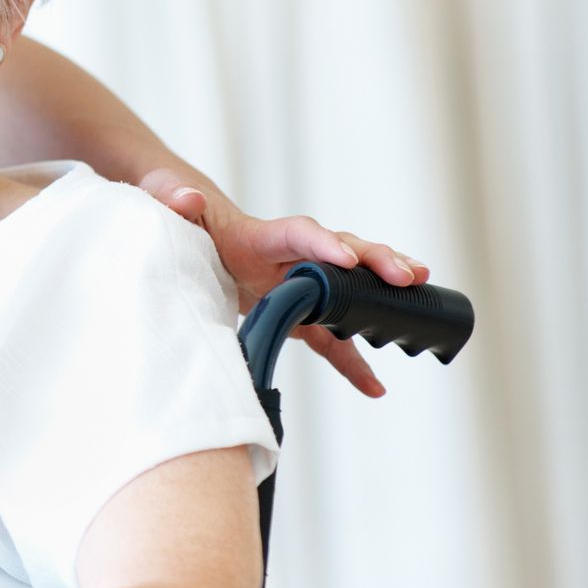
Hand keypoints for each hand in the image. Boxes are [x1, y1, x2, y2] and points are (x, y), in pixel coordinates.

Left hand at [140, 170, 429, 398]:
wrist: (188, 230)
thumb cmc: (180, 215)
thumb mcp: (167, 201)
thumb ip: (174, 199)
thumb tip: (187, 200)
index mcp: (261, 234)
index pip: (299, 233)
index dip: (324, 244)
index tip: (346, 260)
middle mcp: (292, 255)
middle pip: (343, 253)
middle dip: (377, 261)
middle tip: (407, 276)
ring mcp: (302, 283)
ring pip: (353, 290)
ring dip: (386, 298)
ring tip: (420, 310)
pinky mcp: (300, 311)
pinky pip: (332, 338)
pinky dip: (353, 362)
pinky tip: (375, 388)